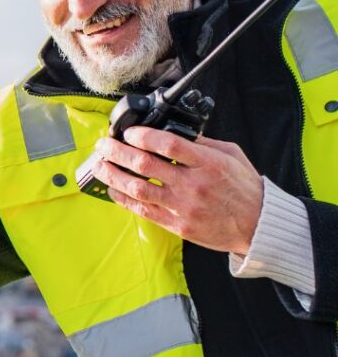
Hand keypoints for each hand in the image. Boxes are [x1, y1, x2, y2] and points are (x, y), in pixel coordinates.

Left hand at [90, 126, 263, 254]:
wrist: (258, 225)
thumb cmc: (244, 188)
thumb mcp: (230, 155)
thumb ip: (202, 143)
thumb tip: (173, 131)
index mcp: (208, 163)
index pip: (167, 144)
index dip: (142, 136)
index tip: (128, 132)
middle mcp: (193, 185)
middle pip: (145, 165)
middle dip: (117, 152)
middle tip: (103, 144)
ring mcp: (183, 207)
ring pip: (137, 189)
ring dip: (112, 175)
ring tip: (98, 164)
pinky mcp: (177, 225)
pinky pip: (142, 211)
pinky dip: (123, 199)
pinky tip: (112, 189)